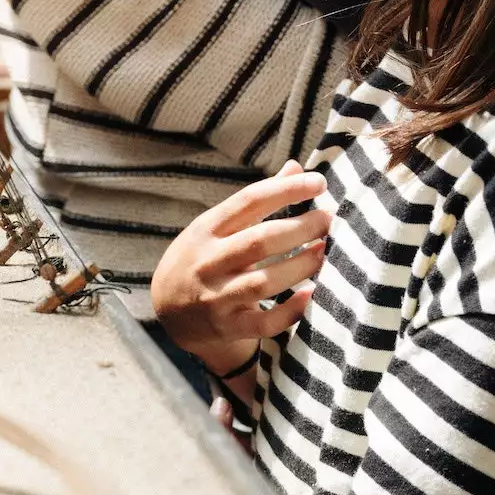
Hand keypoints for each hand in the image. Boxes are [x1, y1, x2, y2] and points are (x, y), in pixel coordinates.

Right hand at [151, 162, 330, 404]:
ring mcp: (216, 298)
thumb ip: (255, 202)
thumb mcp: (215, 226)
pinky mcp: (227, 328)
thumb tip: (295, 167)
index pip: (249, 201)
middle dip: (300, 228)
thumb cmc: (200, 259)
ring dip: (300, 265)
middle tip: (328, 220)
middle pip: (260, 241)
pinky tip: (311, 294)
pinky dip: (290, 310)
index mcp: (207, 229)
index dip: (286, 190)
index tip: (319, 183)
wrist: (166, 313)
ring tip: (325, 252)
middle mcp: (209, 262)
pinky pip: (264, 322)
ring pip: (264, 282)